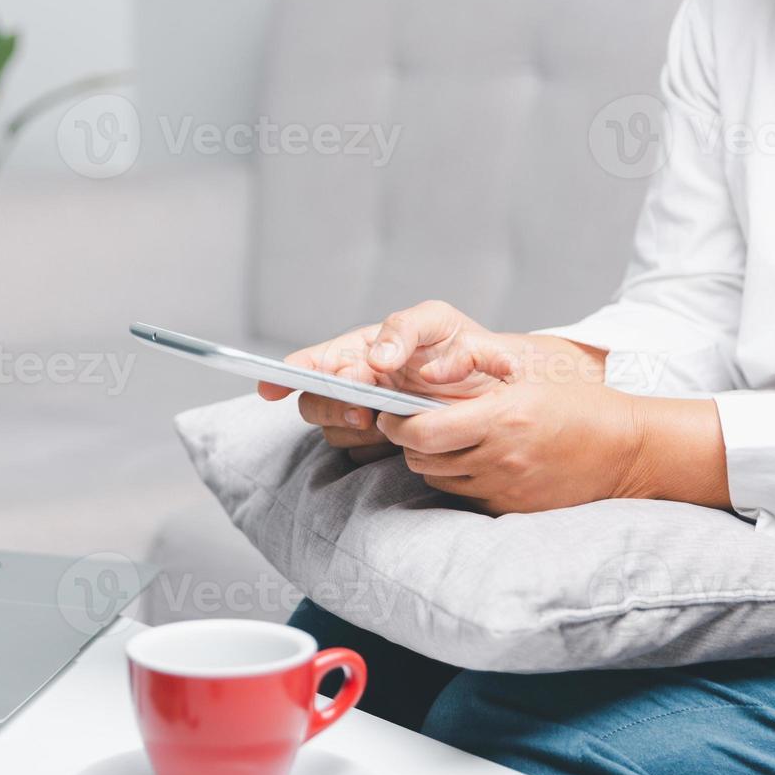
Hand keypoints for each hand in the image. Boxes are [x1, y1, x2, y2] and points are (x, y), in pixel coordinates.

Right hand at [257, 302, 515, 462]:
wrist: (501, 390)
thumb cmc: (465, 346)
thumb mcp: (438, 321)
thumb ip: (405, 328)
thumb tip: (378, 357)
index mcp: (360, 350)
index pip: (312, 362)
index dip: (286, 374)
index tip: (273, 386)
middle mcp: (354, 385)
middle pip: (314, 401)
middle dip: (331, 405)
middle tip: (362, 409)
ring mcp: (366, 418)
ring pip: (333, 430)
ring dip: (353, 428)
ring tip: (384, 423)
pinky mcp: (381, 446)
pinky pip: (359, 453)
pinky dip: (371, 448)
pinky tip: (396, 440)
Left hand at [377, 357, 730, 514]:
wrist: (629, 451)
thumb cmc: (578, 407)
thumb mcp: (526, 380)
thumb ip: (470, 380)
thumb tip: (422, 379)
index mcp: (500, 419)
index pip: (421, 431)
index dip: (395, 423)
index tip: (390, 413)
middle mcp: (499, 458)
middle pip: (420, 457)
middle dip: (408, 440)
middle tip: (413, 423)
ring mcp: (505, 488)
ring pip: (436, 478)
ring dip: (430, 460)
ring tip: (445, 440)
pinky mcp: (511, 508)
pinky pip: (463, 495)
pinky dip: (456, 478)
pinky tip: (472, 460)